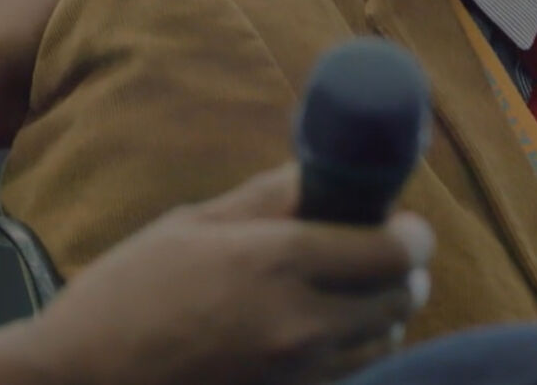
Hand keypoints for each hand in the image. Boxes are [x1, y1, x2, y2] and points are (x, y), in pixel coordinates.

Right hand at [0, 164, 434, 384]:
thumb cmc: (125, 295)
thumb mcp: (194, 224)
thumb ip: (270, 197)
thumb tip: (324, 171)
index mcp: (279, 263)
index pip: (394, 250)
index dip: (411, 233)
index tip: (403, 222)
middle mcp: (300, 325)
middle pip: (402, 298)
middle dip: (404, 271)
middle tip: (380, 253)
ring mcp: (296, 377)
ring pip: (383, 343)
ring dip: (381, 314)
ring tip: (350, 293)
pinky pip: (349, 376)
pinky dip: (352, 353)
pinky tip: (320, 333)